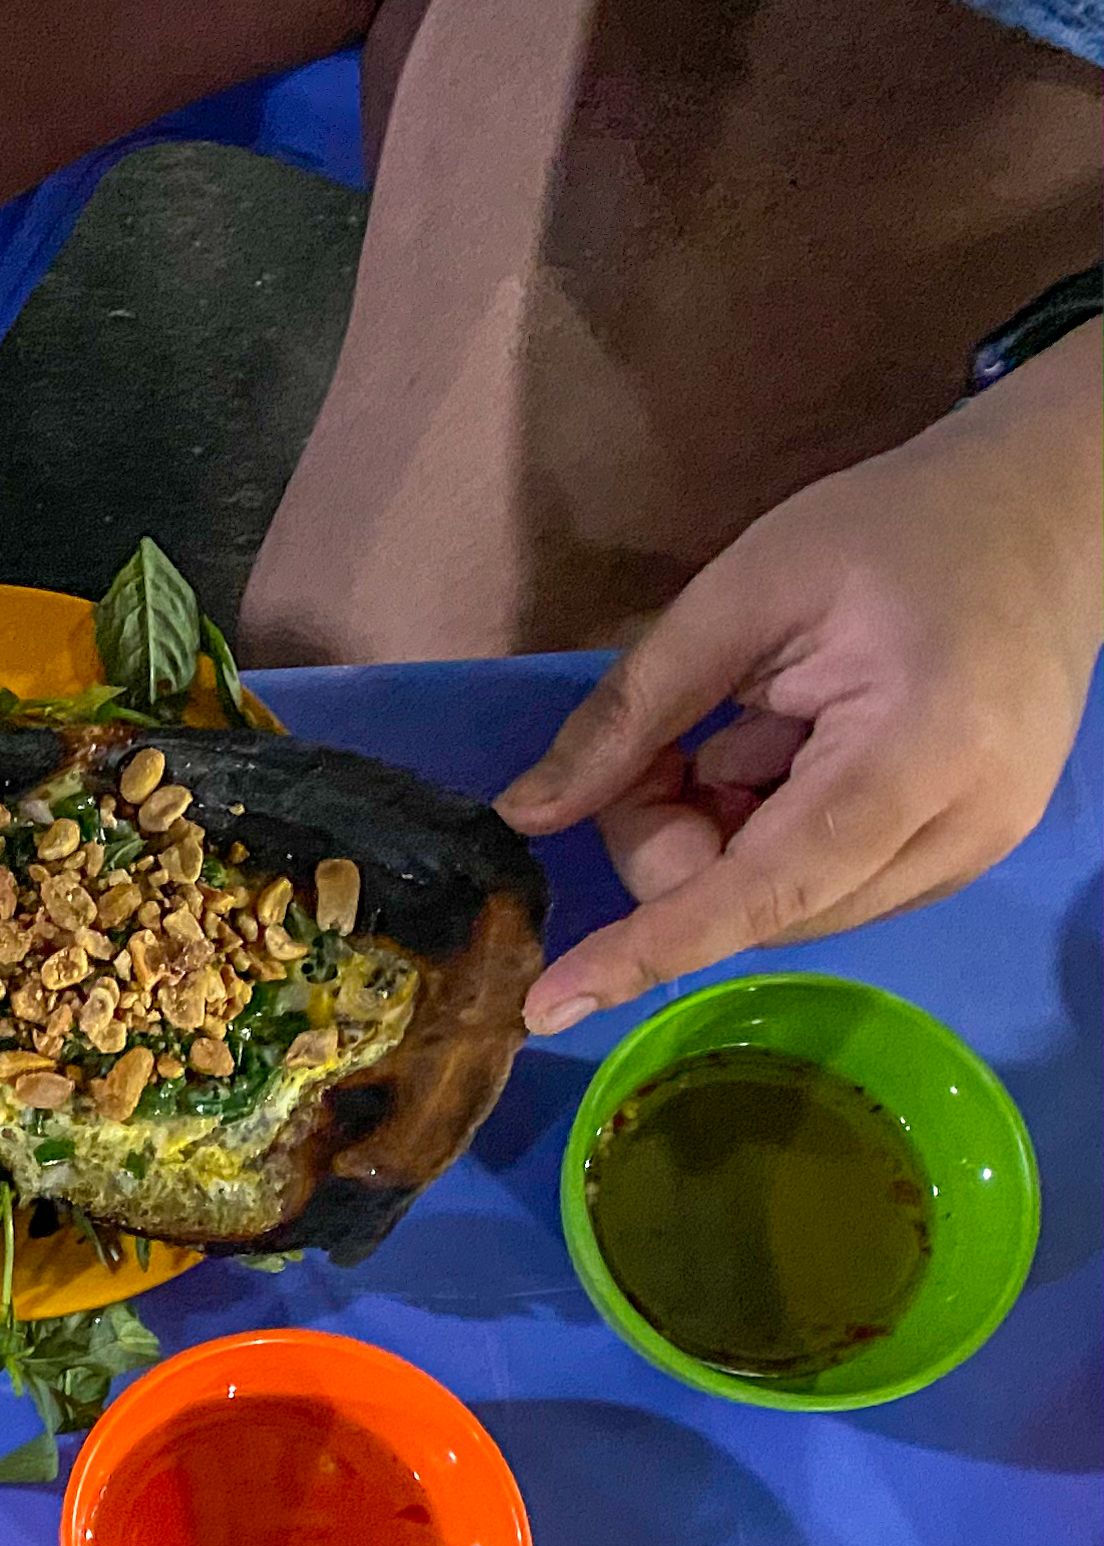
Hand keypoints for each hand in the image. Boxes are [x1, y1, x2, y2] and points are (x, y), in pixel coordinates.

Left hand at [496, 323, 1102, 1034]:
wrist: (1052, 508)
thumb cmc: (899, 527)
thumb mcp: (743, 591)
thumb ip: (633, 711)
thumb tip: (528, 816)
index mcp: (919, 754)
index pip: (761, 889)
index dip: (649, 948)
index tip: (548, 1004)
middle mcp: (961, 830)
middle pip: (757, 907)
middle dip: (675, 845)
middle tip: (675, 744)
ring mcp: (973, 850)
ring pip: (781, 909)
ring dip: (720, 842)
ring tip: (749, 730)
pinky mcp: (965, 852)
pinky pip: (822, 887)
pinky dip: (767, 839)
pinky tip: (789, 752)